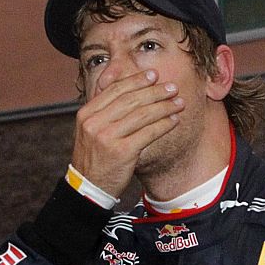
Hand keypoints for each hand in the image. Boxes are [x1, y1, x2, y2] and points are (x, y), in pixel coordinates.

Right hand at [72, 69, 183, 196]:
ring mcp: (108, 137)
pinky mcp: (122, 152)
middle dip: (155, 92)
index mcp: (86, 114)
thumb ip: (102, 110)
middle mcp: (95, 123)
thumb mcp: (89, 131)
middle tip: (172, 87)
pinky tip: (174, 121)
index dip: (136, 81)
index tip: (153, 76)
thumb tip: (120, 87)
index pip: (115, 90)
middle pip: (130, 100)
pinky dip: (163, 125)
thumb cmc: (94, 159)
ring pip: (142, 115)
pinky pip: (148, 133)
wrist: (89, 188)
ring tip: (178, 103)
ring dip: (164, 107)